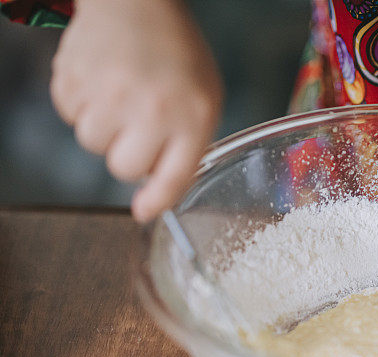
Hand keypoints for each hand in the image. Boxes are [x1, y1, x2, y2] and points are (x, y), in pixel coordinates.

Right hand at [50, 0, 222, 221]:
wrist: (137, 2)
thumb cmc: (176, 55)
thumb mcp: (205, 99)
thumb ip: (188, 145)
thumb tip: (154, 195)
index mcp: (193, 116)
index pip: (172, 176)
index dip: (157, 201)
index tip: (144, 211)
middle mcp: (153, 108)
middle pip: (124, 169)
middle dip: (128, 155)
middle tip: (138, 127)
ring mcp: (110, 93)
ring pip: (92, 144)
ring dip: (104, 128)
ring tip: (121, 96)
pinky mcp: (73, 79)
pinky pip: (68, 116)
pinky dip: (81, 105)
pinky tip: (101, 81)